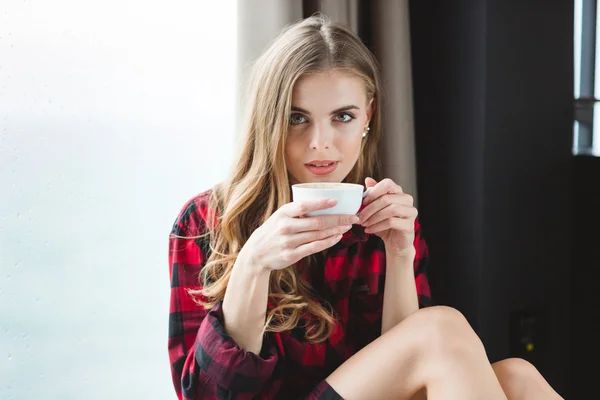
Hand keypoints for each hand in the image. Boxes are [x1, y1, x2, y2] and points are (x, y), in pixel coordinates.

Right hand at [240, 198, 358, 271]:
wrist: (256, 253)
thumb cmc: (273, 231)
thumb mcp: (280, 216)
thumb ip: (297, 211)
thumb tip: (325, 204)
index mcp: (283, 213)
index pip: (304, 205)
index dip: (320, 203)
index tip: (336, 201)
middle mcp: (286, 227)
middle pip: (317, 222)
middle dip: (338, 219)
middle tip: (353, 217)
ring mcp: (289, 242)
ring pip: (318, 235)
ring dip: (336, 230)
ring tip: (348, 226)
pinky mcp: (292, 255)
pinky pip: (315, 247)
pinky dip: (328, 242)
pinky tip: (337, 237)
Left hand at [358, 177, 417, 255]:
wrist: (394, 242)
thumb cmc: (384, 224)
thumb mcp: (376, 209)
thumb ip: (373, 195)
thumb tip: (367, 180)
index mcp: (399, 192)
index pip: (388, 183)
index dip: (374, 191)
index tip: (363, 202)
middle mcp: (407, 199)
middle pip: (387, 198)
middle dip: (370, 208)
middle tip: (359, 217)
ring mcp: (410, 212)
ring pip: (391, 209)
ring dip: (373, 217)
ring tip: (364, 224)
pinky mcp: (410, 225)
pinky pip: (391, 222)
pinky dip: (377, 226)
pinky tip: (369, 230)